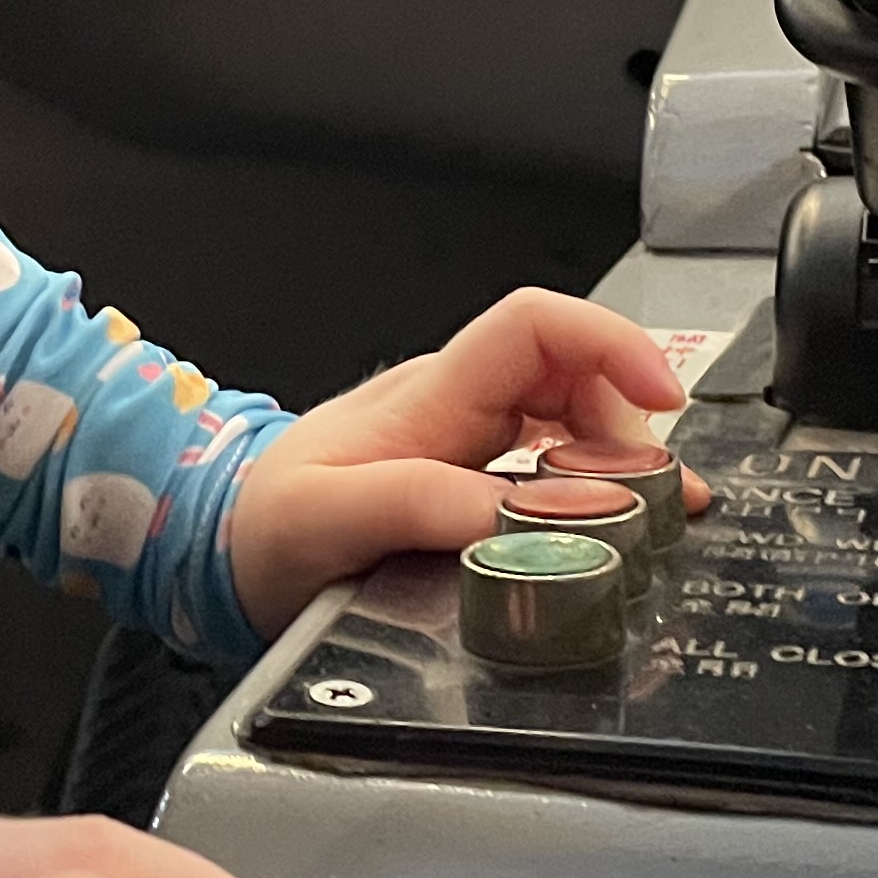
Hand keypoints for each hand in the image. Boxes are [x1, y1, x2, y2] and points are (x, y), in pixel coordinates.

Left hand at [222, 288, 709, 637]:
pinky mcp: (466, 480)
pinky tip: (610, 533)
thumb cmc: (257, 528)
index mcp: (428, 398)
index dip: (611, 345)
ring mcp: (464, 440)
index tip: (662, 401)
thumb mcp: (319, 520)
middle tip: (659, 500)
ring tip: (651, 521)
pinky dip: (592, 493)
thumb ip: (409, 506)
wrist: (215, 550)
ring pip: (571, 421)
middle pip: (574, 375)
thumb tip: (505, 516)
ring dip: (619, 462)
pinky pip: (549, 465)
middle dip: (630, 424)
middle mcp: (454, 406)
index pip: (535, 327)